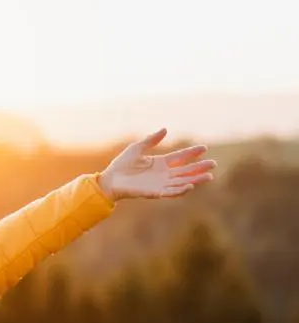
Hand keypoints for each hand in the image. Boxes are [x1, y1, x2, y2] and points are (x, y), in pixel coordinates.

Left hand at [99, 128, 215, 200]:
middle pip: (185, 171)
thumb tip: (165, 129)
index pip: (180, 157)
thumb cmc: (121, 165)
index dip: (191, 153)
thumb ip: (151, 140)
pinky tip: (190, 185)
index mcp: (160, 163)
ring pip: (182, 182)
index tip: (204, 148)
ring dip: (195, 180)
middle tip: (213, 164)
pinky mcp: (154, 193)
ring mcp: (159, 184)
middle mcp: (162, 174)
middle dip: (199, 168)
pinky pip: (170, 192)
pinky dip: (181, 190)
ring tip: (209, 176)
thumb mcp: (136, 148)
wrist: (109, 181)